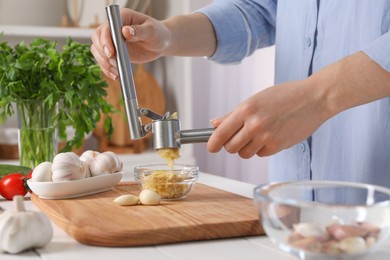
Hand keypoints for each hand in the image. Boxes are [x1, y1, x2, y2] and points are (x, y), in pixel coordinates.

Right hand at [91, 8, 170, 79]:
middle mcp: (114, 27)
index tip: (111, 53)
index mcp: (122, 17)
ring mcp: (112, 40)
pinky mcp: (114, 51)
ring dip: (104, 62)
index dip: (105, 40)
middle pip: (97, 38)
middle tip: (114, 63)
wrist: (160, 44)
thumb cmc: (158, 33)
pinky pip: (104, 60)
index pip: (107, 27)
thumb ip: (139, 31)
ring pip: (97, 50)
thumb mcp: (151, 31)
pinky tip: (115, 75)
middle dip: (102, 52)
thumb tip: (125, 31)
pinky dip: (107, 69)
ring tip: (116, 71)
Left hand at [207, 79, 329, 157]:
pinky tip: (271, 136)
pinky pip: (261, 154)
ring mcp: (266, 137)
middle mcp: (254, 124)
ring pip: (245, 153)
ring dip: (247, 148)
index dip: (213, 143)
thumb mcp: (256, 99)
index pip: (221, 133)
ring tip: (258, 134)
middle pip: (231, 147)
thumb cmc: (285, 95)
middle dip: (231, 145)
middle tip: (238, 137)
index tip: (211, 148)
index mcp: (246, 109)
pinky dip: (262, 149)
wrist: (314, 98)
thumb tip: (214, 123)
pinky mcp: (278, 146)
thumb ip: (234, 114)